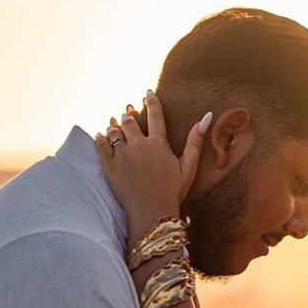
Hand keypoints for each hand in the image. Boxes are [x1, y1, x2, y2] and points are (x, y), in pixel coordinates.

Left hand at [93, 92, 211, 225]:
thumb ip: (195, 141)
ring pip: (114, 131)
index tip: (148, 93)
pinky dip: (100, 138)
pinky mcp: (110, 167)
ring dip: (115, 126)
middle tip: (128, 114)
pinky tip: (101, 137)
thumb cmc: (172, 192)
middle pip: (130, 121)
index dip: (151, 101)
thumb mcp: (188, 167)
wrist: (152, 214)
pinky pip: (100, 145)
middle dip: (129, 115)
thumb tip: (206, 116)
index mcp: (159, 144)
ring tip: (115, 126)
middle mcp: (139, 145)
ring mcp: (123, 155)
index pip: (155, 114)